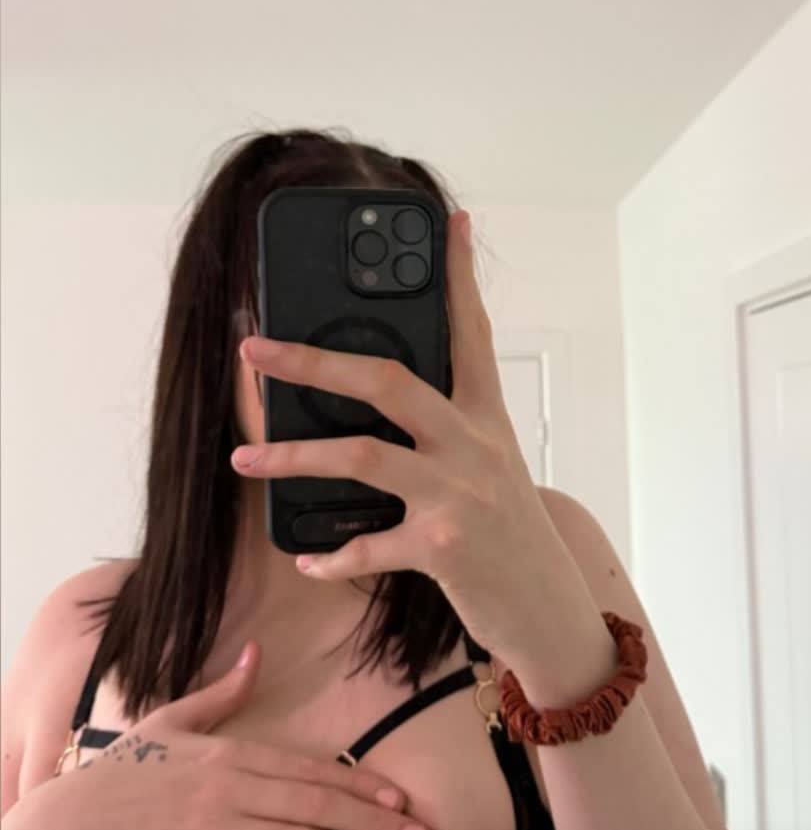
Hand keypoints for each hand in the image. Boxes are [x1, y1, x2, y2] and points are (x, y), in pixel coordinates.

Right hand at [20, 642, 433, 829]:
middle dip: (377, 823)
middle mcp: (229, 792)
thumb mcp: (167, 723)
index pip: (310, 769)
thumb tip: (256, 654)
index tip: (401, 798)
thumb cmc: (117, 778)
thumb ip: (219, 693)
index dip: (361, 785)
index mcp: (227, 753)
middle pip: (318, 806)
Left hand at [232, 208, 598, 668]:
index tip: (447, 225)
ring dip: (293, 456)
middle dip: (313, 360)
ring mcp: (458, 493)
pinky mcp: (443, 547)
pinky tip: (308, 556)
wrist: (547, 605)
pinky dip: (334, 553)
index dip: (459, 276)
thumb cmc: (507, 531)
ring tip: (245, 459)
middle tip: (256, 349)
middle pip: (387, 380)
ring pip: (362, 455)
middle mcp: (473, 444)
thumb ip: (446, 428)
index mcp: (485, 415)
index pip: (471, 332)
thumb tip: (374, 394)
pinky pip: (369, 545)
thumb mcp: (490, 465)